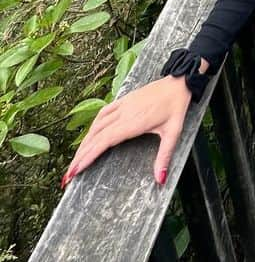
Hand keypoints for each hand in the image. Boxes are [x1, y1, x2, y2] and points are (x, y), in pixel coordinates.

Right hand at [61, 70, 198, 188]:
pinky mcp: (124, 100)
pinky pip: (103, 113)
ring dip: (84, 142)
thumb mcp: (174, 133)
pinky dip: (93, 126)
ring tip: (76, 159)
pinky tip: (90, 134)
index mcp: (133, 123)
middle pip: (95, 136)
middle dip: (80, 156)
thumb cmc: (176, 106)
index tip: (75, 171)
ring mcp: (123, 105)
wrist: (179, 82)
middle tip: (68, 175)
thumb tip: (160, 179)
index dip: (87, 156)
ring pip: (96, 125)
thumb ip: (164, 156)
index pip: (104, 142)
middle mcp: (124, 113)